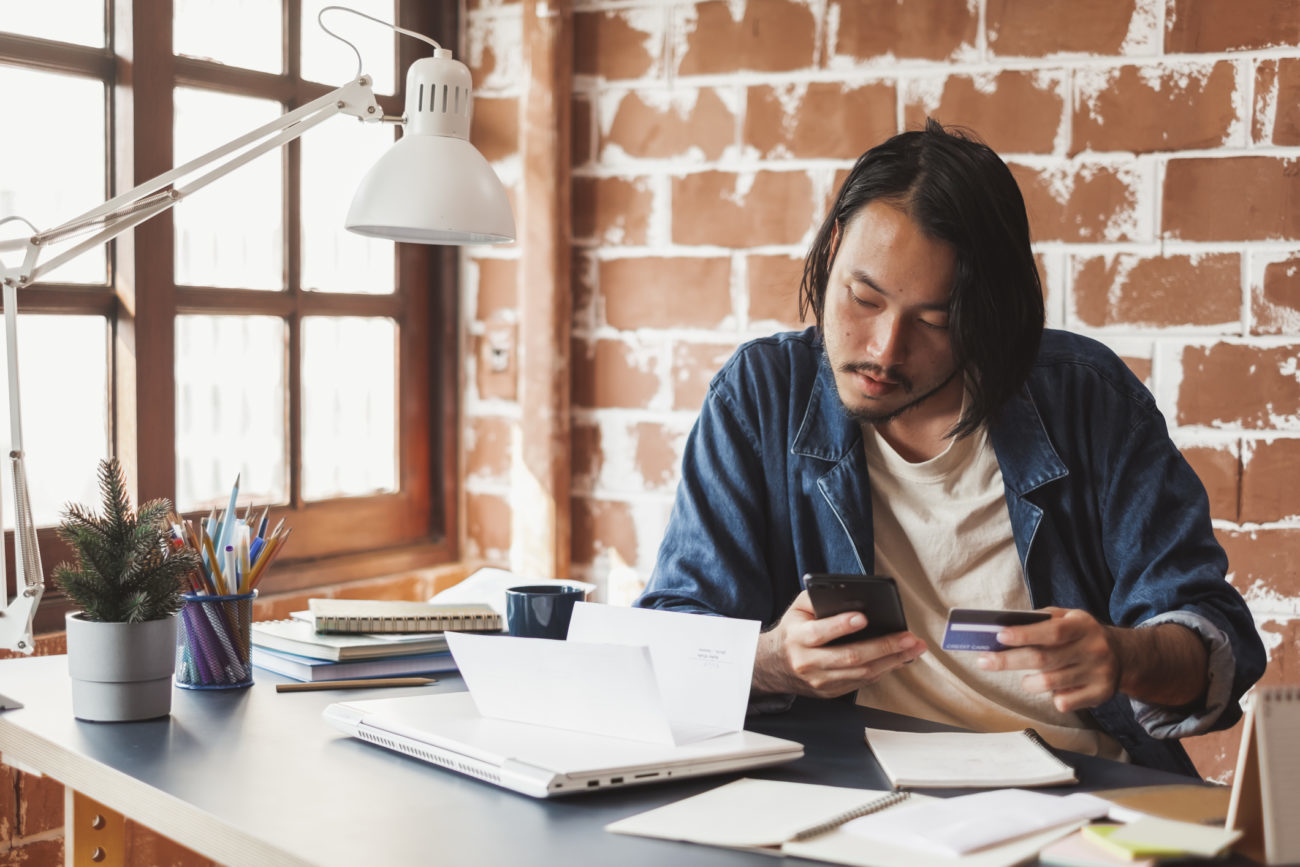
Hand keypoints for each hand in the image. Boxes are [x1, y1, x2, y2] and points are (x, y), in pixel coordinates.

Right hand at [753, 590, 926, 698]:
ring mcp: (820, 681)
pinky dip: (883, 670)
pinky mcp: (830, 692)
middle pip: (849, 657)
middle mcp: (808, 663)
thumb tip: (849, 595)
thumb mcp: (797, 609)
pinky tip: (899, 659)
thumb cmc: (793, 631)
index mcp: (797, 638)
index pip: (819, 633)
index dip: (841, 626)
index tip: (864, 618)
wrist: (775, 665)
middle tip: (908, 638)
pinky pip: (862, 682)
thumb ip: (819, 598)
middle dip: (883, 647)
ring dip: (892, 661)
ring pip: (861, 673)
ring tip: (913, 648)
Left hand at [976, 607, 1119, 712]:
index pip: (1051, 632)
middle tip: (983, 661)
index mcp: (1083, 626)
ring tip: (1025, 678)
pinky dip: (1052, 697)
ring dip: (1028, 682)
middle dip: (1008, 661)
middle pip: (1043, 659)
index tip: (999, 636)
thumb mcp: (1068, 618)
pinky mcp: (1100, 695)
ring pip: (1050, 684)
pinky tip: (1055, 688)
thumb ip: (1042, 620)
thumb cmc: (1081, 634)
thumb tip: (1005, 626)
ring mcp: (1098, 674)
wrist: (1123, 656)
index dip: (1024, 634)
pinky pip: (1063, 702)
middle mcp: (1093, 650)